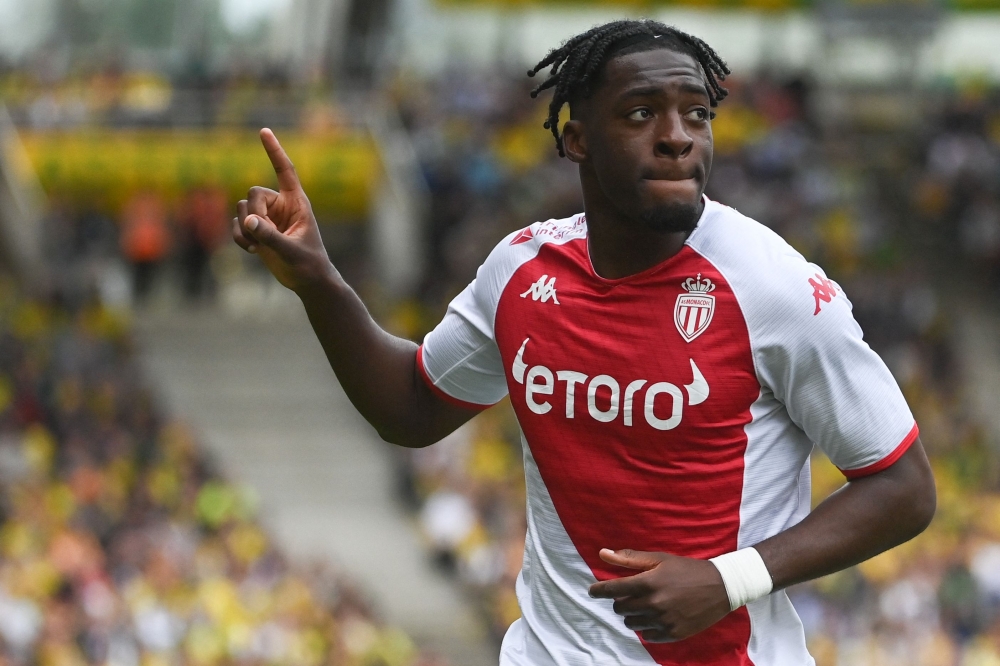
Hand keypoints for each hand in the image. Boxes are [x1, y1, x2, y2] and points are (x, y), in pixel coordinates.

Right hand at [233, 128, 331, 291]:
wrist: (307, 282)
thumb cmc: (309, 265)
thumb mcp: (291, 251)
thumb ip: (270, 236)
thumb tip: (249, 222)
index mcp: (297, 202)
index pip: (285, 171)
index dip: (274, 151)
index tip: (263, 131)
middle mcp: (281, 205)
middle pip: (253, 193)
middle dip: (253, 213)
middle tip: (261, 233)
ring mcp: (268, 217)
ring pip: (241, 208)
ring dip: (244, 228)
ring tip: (258, 247)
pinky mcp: (257, 230)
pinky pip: (237, 224)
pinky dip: (239, 236)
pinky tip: (252, 250)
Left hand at [589, 548, 730, 642]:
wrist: (720, 587)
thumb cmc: (686, 569)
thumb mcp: (659, 559)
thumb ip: (629, 559)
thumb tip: (602, 554)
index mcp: (648, 583)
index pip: (613, 590)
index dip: (599, 590)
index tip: (592, 591)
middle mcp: (654, 604)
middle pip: (619, 608)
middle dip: (620, 600)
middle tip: (631, 593)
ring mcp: (663, 621)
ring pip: (631, 623)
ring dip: (632, 614)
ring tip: (645, 604)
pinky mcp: (672, 634)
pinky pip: (646, 635)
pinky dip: (646, 626)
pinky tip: (656, 616)